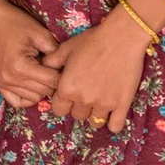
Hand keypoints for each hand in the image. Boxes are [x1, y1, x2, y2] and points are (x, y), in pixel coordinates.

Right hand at [0, 0, 60, 109]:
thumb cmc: (14, 22)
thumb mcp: (39, 32)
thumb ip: (55, 50)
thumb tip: (66, 65)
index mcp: (21, 66)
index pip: (52, 82)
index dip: (63, 74)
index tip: (68, 67)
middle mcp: (10, 78)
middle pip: (44, 92)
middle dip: (54, 81)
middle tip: (57, 68)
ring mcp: (2, 82)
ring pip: (33, 98)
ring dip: (42, 89)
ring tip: (43, 73)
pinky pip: (16, 102)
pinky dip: (27, 97)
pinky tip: (32, 85)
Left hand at [45, 11, 150, 133]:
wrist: (121, 37)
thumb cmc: (92, 41)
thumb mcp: (66, 49)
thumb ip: (51, 62)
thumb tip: (42, 68)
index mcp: (67, 88)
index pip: (58, 110)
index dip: (62, 103)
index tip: (69, 95)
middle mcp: (83, 99)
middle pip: (76, 116)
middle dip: (78, 107)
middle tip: (86, 94)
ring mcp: (104, 104)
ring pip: (94, 122)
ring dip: (95, 114)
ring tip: (99, 102)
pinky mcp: (122, 104)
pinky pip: (115, 126)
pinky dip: (113, 123)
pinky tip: (112, 114)